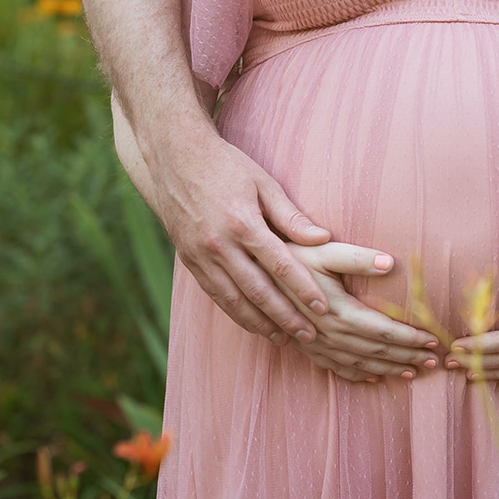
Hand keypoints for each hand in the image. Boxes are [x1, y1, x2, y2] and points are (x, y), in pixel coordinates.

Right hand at [143, 127, 336, 345]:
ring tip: (284, 339)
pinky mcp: (189, 261)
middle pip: (258, 291)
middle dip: (286, 316)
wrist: (175, 159)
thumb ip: (291, 216)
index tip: (323, 308)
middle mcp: (219, 245)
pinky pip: (215, 295)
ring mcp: (201, 256)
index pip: (280, 265)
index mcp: (243, 223)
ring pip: (234, 300)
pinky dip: (235, 313)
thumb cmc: (227, 166)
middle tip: (310, 335)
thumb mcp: (264, 183)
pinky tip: (252, 323)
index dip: (303, 289)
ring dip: (260, 323)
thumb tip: (323, 239)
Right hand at [279, 242, 444, 382]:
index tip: (433, 340)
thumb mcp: (325, 251)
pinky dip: (357, 374)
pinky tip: (374, 378)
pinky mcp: (305, 346)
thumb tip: (391, 263)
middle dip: (407, 356)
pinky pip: (335, 367)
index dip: (410, 337)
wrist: (252, 273)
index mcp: (337, 311)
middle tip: (435, 361)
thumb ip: (358, 258)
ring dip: (388, 369)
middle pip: (375, 350)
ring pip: (358, 362)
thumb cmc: (293, 255)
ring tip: (414, 373)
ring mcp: (315, 343)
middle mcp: (327, 333)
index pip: (383, 330)